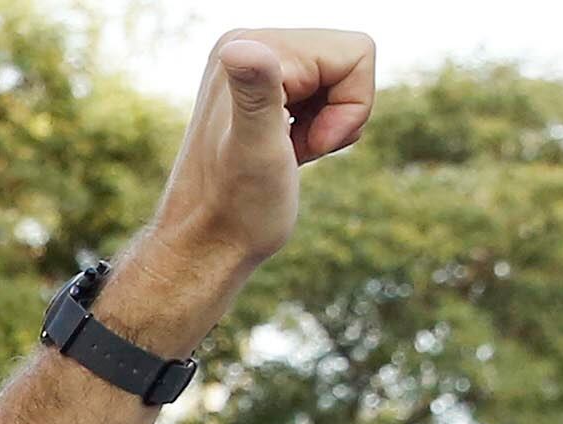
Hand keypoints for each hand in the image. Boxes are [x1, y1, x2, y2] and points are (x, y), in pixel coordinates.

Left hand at [150, 28, 376, 275]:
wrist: (209, 242)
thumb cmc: (237, 208)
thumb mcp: (256, 149)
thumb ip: (255, 93)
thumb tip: (240, 46)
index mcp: (253, 44)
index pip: (354, 52)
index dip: (350, 106)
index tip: (312, 144)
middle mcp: (251, 43)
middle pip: (346, 64)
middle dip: (338, 115)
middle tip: (298, 151)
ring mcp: (256, 65)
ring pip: (337, 82)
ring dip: (327, 125)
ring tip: (290, 154)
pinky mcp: (262, 89)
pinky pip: (320, 95)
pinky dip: (316, 129)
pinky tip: (286, 152)